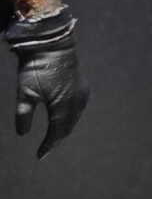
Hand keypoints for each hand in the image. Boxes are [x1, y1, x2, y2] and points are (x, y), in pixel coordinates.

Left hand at [13, 36, 88, 157]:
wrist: (51, 41)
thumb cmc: (36, 66)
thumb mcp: (25, 93)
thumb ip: (23, 115)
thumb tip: (22, 134)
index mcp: (64, 106)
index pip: (58, 133)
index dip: (48, 146)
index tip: (39, 156)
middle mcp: (77, 102)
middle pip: (67, 128)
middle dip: (56, 139)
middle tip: (45, 149)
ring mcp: (82, 93)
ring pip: (74, 118)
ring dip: (63, 128)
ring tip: (53, 137)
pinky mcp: (82, 86)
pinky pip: (77, 108)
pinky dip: (69, 117)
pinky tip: (62, 118)